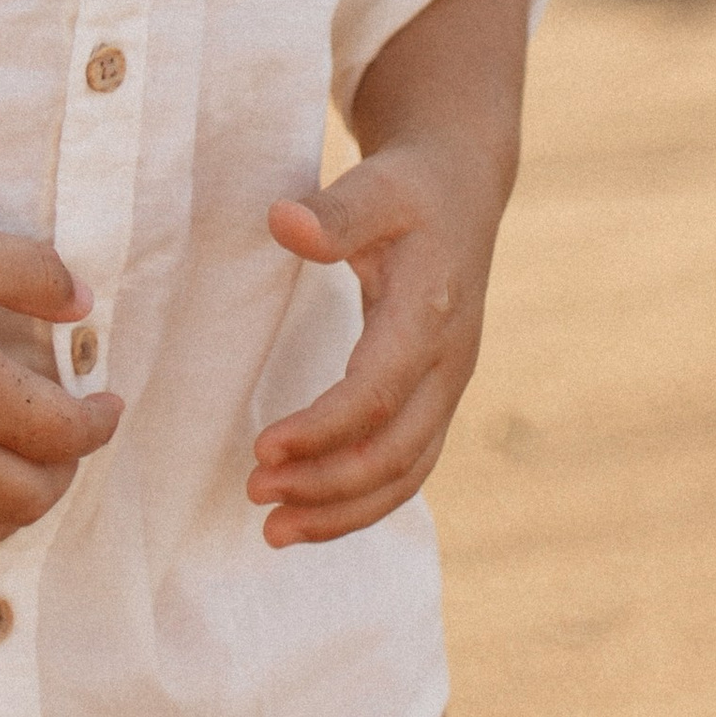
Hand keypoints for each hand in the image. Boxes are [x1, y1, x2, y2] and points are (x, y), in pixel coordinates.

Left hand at [249, 145, 498, 547]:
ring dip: (343, 509)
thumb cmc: (408, 189)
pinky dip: (363, 500)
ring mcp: (447, 387)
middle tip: (254, 495)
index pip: (377, 393)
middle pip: (395, 452)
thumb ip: (334, 212)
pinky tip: (312, 514)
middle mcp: (447, 363)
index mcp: (429, 314)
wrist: (461, 190)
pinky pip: (408, 467)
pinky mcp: (436, 398)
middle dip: (327, 486)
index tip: (262, 448)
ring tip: (274, 531)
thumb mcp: (375, 185)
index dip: (323, 429)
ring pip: (406, 473)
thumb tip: (282, 223)